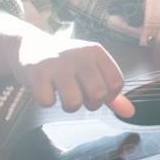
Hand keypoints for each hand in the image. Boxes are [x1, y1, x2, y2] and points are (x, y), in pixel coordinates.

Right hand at [10, 32, 135, 117]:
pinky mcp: (36, 71)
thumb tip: (131, 113)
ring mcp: (57, 62)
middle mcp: (79, 53)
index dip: (108, 96)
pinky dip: (46, 101)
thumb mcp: (90, 69)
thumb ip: (111, 92)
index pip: (116, 83)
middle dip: (90, 104)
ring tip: (62, 93)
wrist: (28, 45)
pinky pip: (47, 102)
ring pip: (74, 102)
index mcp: (96, 51)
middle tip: (79, 95)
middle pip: (98, 94)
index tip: (95, 91)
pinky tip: (44, 88)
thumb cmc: (65, 62)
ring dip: (68, 106)